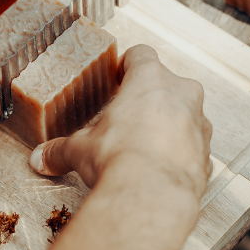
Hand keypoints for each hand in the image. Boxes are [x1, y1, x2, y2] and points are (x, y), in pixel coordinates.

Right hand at [29, 45, 212, 197]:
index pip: (141, 55)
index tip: (120, 76)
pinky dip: (180, 153)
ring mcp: (198, 123)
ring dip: (169, 124)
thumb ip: (60, 149)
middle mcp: (181, 94)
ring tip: (145, 145)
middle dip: (149, 98)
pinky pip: (193, 146)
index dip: (128, 65)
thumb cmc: (121, 159)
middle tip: (129, 115)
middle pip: (167, 83)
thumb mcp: (80, 149)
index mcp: (149, 79)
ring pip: (185, 114)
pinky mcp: (207, 153)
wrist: (152, 195)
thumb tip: (42, 157)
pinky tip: (160, 168)